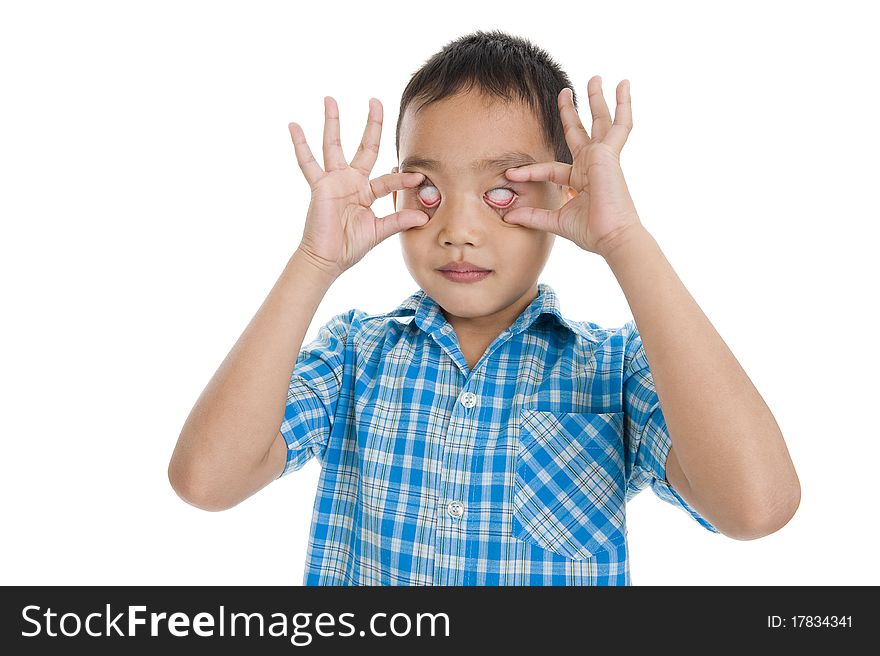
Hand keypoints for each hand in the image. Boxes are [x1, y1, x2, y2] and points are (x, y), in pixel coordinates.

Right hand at [288, 96, 428, 277]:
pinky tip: (293, 125)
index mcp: (367, 192)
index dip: (403, 179)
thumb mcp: (379, 232)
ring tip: (330, 99)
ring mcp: (334, 181)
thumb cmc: (350, 247)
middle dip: (371, 124)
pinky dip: (299, 144)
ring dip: (332, 122)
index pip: (388, 179)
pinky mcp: (319, 186)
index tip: (419, 176)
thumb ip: (398, 220)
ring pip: (333, 145)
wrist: (327, 260)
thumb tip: (424, 217)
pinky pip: (307, 163)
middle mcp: (351, 181)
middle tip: (375, 101)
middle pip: (364, 147)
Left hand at [501, 76, 643, 258]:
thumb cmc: (591, 233)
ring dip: (596, 99)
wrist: (611, 237)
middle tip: (565, 92)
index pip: (551, 168)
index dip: (529, 170)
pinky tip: (623, 84)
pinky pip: (620, 124)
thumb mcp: (555, 221)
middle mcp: (591, 165)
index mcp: (580, 181)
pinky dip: (624, 104)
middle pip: (579, 132)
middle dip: (571, 112)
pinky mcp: (608, 153)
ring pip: (599, 121)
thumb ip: (532, 216)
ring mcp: (602, 157)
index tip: (510, 174)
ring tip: (595, 78)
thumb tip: (507, 215)